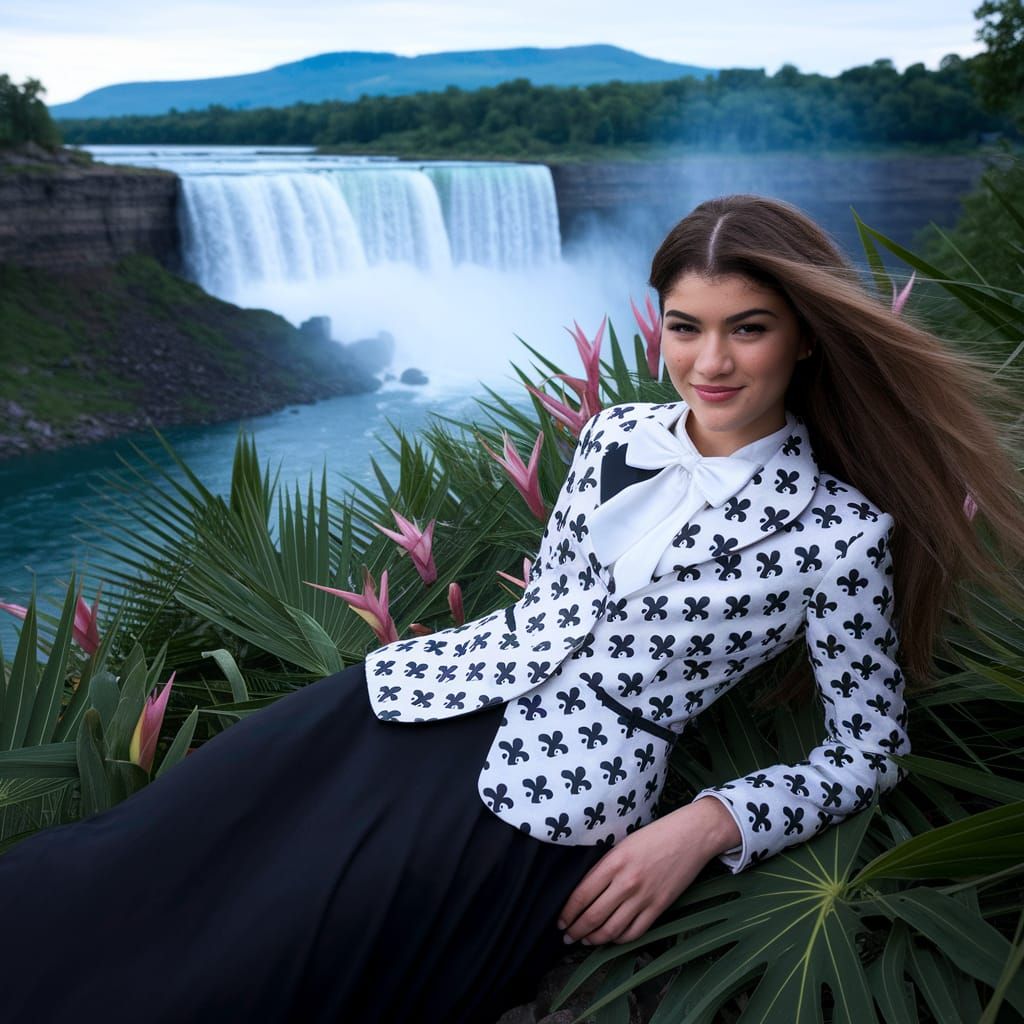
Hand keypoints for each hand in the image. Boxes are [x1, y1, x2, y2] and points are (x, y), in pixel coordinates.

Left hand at [556, 797, 739, 946]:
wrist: (690, 836)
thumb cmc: (653, 835)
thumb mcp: (622, 843)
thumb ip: (604, 866)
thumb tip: (584, 890)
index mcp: (613, 862)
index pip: (581, 895)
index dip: (568, 913)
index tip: (560, 921)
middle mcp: (626, 882)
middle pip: (593, 916)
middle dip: (576, 930)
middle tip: (567, 937)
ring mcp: (643, 897)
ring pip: (612, 929)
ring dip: (594, 939)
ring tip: (585, 941)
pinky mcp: (659, 907)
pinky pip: (635, 932)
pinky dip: (620, 939)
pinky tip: (612, 938)